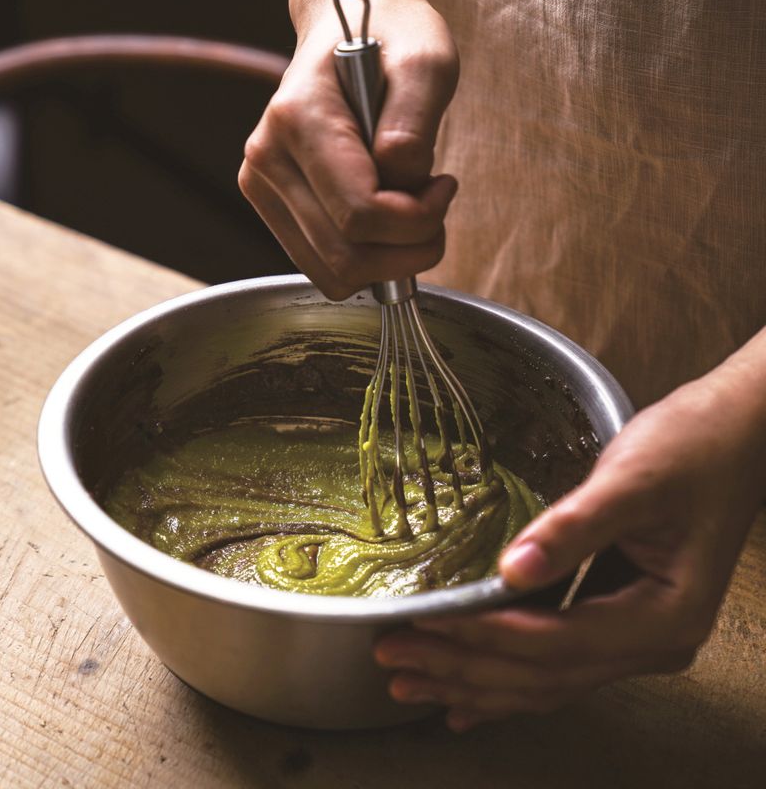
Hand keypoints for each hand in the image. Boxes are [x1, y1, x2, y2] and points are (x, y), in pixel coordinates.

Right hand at [239, 0, 458, 298]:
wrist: (346, 33)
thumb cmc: (390, 41)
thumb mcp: (425, 59)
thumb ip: (414, 119)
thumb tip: (401, 179)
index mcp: (297, 119)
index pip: (359, 213)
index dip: (416, 220)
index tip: (444, 187)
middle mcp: (267, 161)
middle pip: (346, 256)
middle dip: (407, 250)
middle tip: (435, 208)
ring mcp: (264, 190)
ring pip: (333, 274)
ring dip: (388, 262)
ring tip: (410, 214)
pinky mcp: (273, 210)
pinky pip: (324, 269)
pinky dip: (366, 262)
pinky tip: (383, 223)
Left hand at [375, 335, 765, 730]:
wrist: (737, 433)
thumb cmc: (693, 449)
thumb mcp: (632, 481)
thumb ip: (574, 528)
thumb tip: (512, 569)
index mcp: (663, 616)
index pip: (555, 642)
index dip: (484, 638)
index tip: (424, 629)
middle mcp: (654, 642)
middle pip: (543, 674)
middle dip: (464, 671)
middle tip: (393, 661)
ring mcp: (638, 636)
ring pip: (545, 678)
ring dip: (477, 683)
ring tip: (412, 684)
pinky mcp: (619, 616)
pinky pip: (555, 660)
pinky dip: (508, 675)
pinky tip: (468, 692)